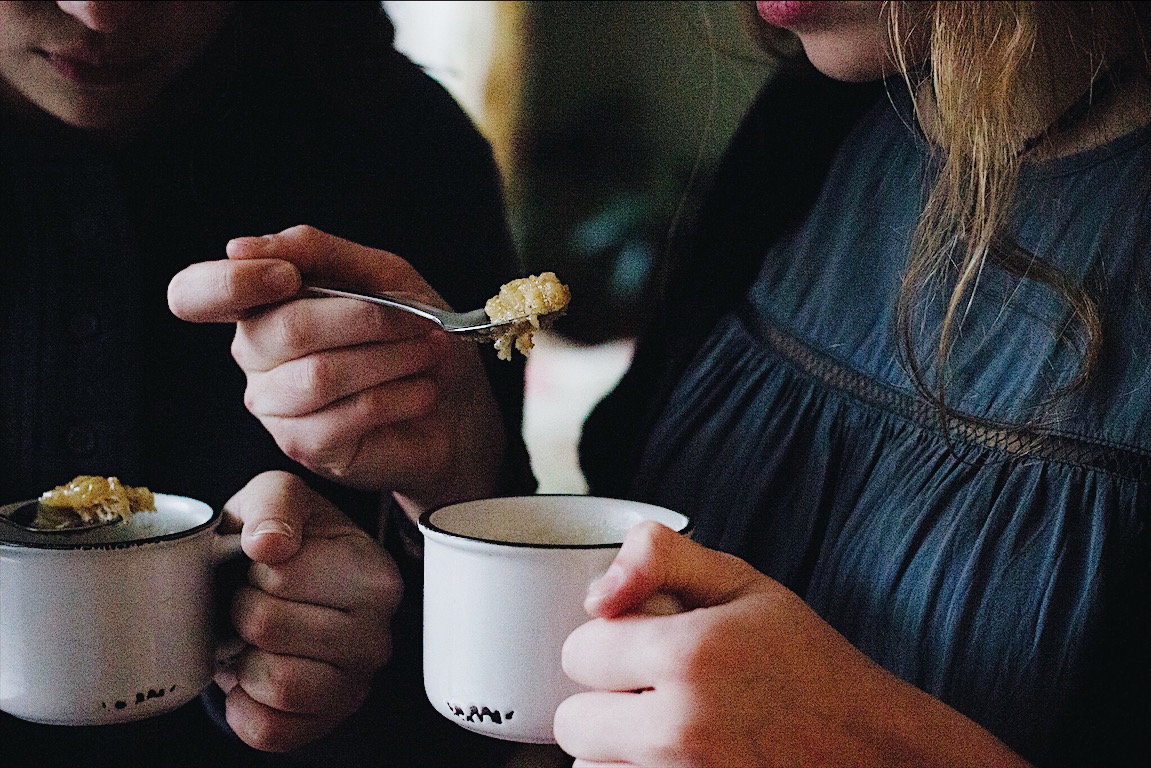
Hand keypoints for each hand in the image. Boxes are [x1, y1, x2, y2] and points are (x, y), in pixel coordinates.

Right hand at [167, 225, 505, 511]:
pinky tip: (422, 391)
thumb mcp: (380, 275)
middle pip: (281, 330)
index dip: (230, 283)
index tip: (287, 277)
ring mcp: (275, 406)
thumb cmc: (416, 338)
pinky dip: (397, 397)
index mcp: (262, 306)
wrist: (457, 407)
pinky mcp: (305, 446)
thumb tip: (240, 246)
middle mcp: (255, 356)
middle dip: (364, 319)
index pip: (194, 294)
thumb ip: (315, 250)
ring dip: (389, 359)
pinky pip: (344, 415)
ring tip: (426, 354)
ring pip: (318, 375)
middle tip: (417, 324)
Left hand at [215, 471, 401, 751]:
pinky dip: (243, 706)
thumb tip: (270, 544)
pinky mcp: (326, 723)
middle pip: (269, 628)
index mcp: (376, 576)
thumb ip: (275, 503)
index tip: (266, 566)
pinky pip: (269, 730)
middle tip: (252, 601)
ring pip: (276, 684)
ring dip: (243, 660)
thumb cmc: (285, 539)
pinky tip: (251, 676)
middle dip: (241, 611)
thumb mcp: (278, 498)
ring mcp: (356, 686)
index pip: (282, 576)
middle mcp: (378, 636)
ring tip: (252, 639)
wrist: (283, 589)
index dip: (253, 569)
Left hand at [554, 522, 1026, 767]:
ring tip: (666, 732)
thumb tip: (594, 592)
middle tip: (652, 693)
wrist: (871, 749)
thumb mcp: (744, 584)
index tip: (642, 646)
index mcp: (688, 656)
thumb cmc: (808, 664)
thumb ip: (663, 557)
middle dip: (603, 702)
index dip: (607, 643)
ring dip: (615, 751)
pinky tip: (676, 759)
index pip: (579, 651)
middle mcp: (679, 728)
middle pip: (573, 722)